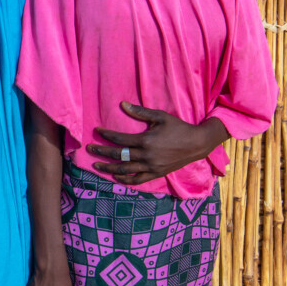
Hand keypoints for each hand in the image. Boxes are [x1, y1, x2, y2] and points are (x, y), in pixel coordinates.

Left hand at [87, 103, 228, 185]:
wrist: (196, 144)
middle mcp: (146, 156)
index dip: (106, 135)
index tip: (97, 131)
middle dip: (102, 152)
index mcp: (146, 141)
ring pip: (125, 170)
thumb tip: (122, 104)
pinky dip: (125, 180)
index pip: (120, 139)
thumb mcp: (160, 116)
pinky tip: (116, 177)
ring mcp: (151, 167)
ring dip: (109, 168)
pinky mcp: (156, 174)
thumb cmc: (178, 127)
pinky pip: (138, 180)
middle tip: (90, 149)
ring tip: (97, 166)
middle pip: (119, 156)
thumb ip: (140, 112)